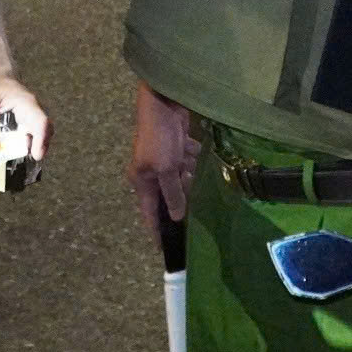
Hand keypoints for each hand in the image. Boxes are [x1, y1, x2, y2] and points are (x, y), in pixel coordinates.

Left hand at [0, 74, 50, 158]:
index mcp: (26, 104)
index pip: (40, 122)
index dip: (41, 139)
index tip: (36, 155)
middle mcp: (32, 114)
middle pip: (44, 134)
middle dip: (37, 149)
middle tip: (24, 162)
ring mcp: (30, 123)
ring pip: (36, 139)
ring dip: (25, 151)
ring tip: (8, 160)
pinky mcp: (24, 129)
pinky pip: (25, 141)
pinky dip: (17, 150)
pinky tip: (2, 156)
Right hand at [126, 83, 198, 240]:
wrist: (163, 102)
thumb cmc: (159, 138)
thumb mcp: (165, 169)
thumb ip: (173, 193)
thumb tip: (177, 216)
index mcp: (143, 180)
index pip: (149, 212)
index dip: (156, 229)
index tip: (164, 249)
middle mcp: (152, 172)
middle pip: (169, 195)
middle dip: (182, 203)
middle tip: (198, 220)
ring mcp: (165, 158)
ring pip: (181, 178)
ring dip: (192, 180)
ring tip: (208, 191)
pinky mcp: (177, 145)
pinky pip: (189, 160)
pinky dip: (196, 162)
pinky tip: (206, 164)